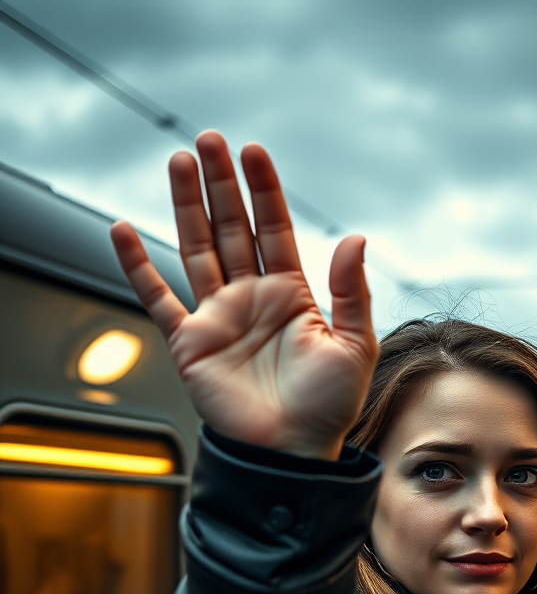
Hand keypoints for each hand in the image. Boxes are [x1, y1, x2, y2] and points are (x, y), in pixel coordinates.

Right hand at [110, 131, 377, 459]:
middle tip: (208, 140)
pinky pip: (157, 298)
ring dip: (186, 207)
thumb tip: (356, 237)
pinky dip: (137, 267)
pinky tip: (122, 231)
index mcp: (292, 295)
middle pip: (232, 228)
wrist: (292, 453)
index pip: (275, 229)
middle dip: (220, 184)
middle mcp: (252, 299)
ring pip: (196, 249)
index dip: (264, 190)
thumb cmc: (329, 407)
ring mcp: (219, 317)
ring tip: (178, 162)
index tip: (253, 151)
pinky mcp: (190, 343)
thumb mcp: (355, 345)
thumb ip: (353, 292)